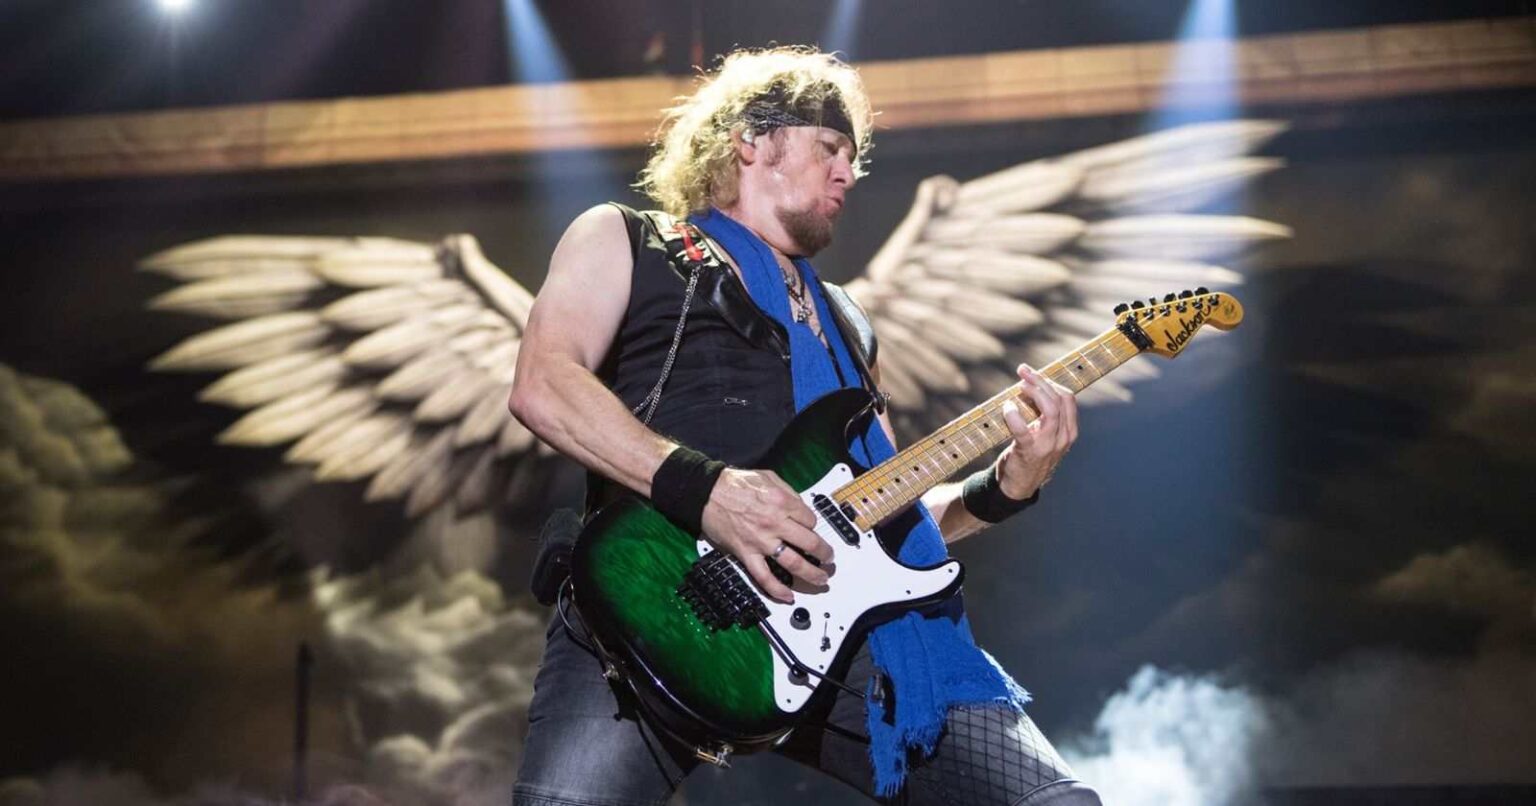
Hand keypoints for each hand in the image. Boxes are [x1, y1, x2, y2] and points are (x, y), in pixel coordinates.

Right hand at [700, 468, 832, 602]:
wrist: (705, 493)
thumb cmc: (734, 484)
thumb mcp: (767, 477)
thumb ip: (787, 491)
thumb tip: (801, 506)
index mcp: (782, 502)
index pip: (810, 520)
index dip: (813, 526)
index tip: (810, 529)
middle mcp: (774, 523)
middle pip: (809, 543)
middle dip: (824, 553)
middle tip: (829, 559)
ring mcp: (760, 541)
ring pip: (792, 563)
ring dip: (811, 574)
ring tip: (821, 579)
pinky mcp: (746, 554)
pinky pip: (763, 577)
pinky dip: (777, 589)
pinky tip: (788, 596)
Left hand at [996, 364, 1078, 499]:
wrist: (1019, 486)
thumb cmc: (1030, 454)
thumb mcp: (1045, 435)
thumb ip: (1044, 415)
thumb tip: (1030, 386)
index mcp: (1069, 431)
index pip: (1068, 398)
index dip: (1051, 381)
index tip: (1033, 374)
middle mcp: (1063, 437)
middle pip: (1060, 399)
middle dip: (1041, 381)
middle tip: (1023, 371)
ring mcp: (1048, 445)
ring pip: (1050, 410)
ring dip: (1034, 392)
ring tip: (1019, 385)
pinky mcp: (1029, 452)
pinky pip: (1023, 430)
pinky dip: (1013, 415)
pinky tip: (1007, 407)